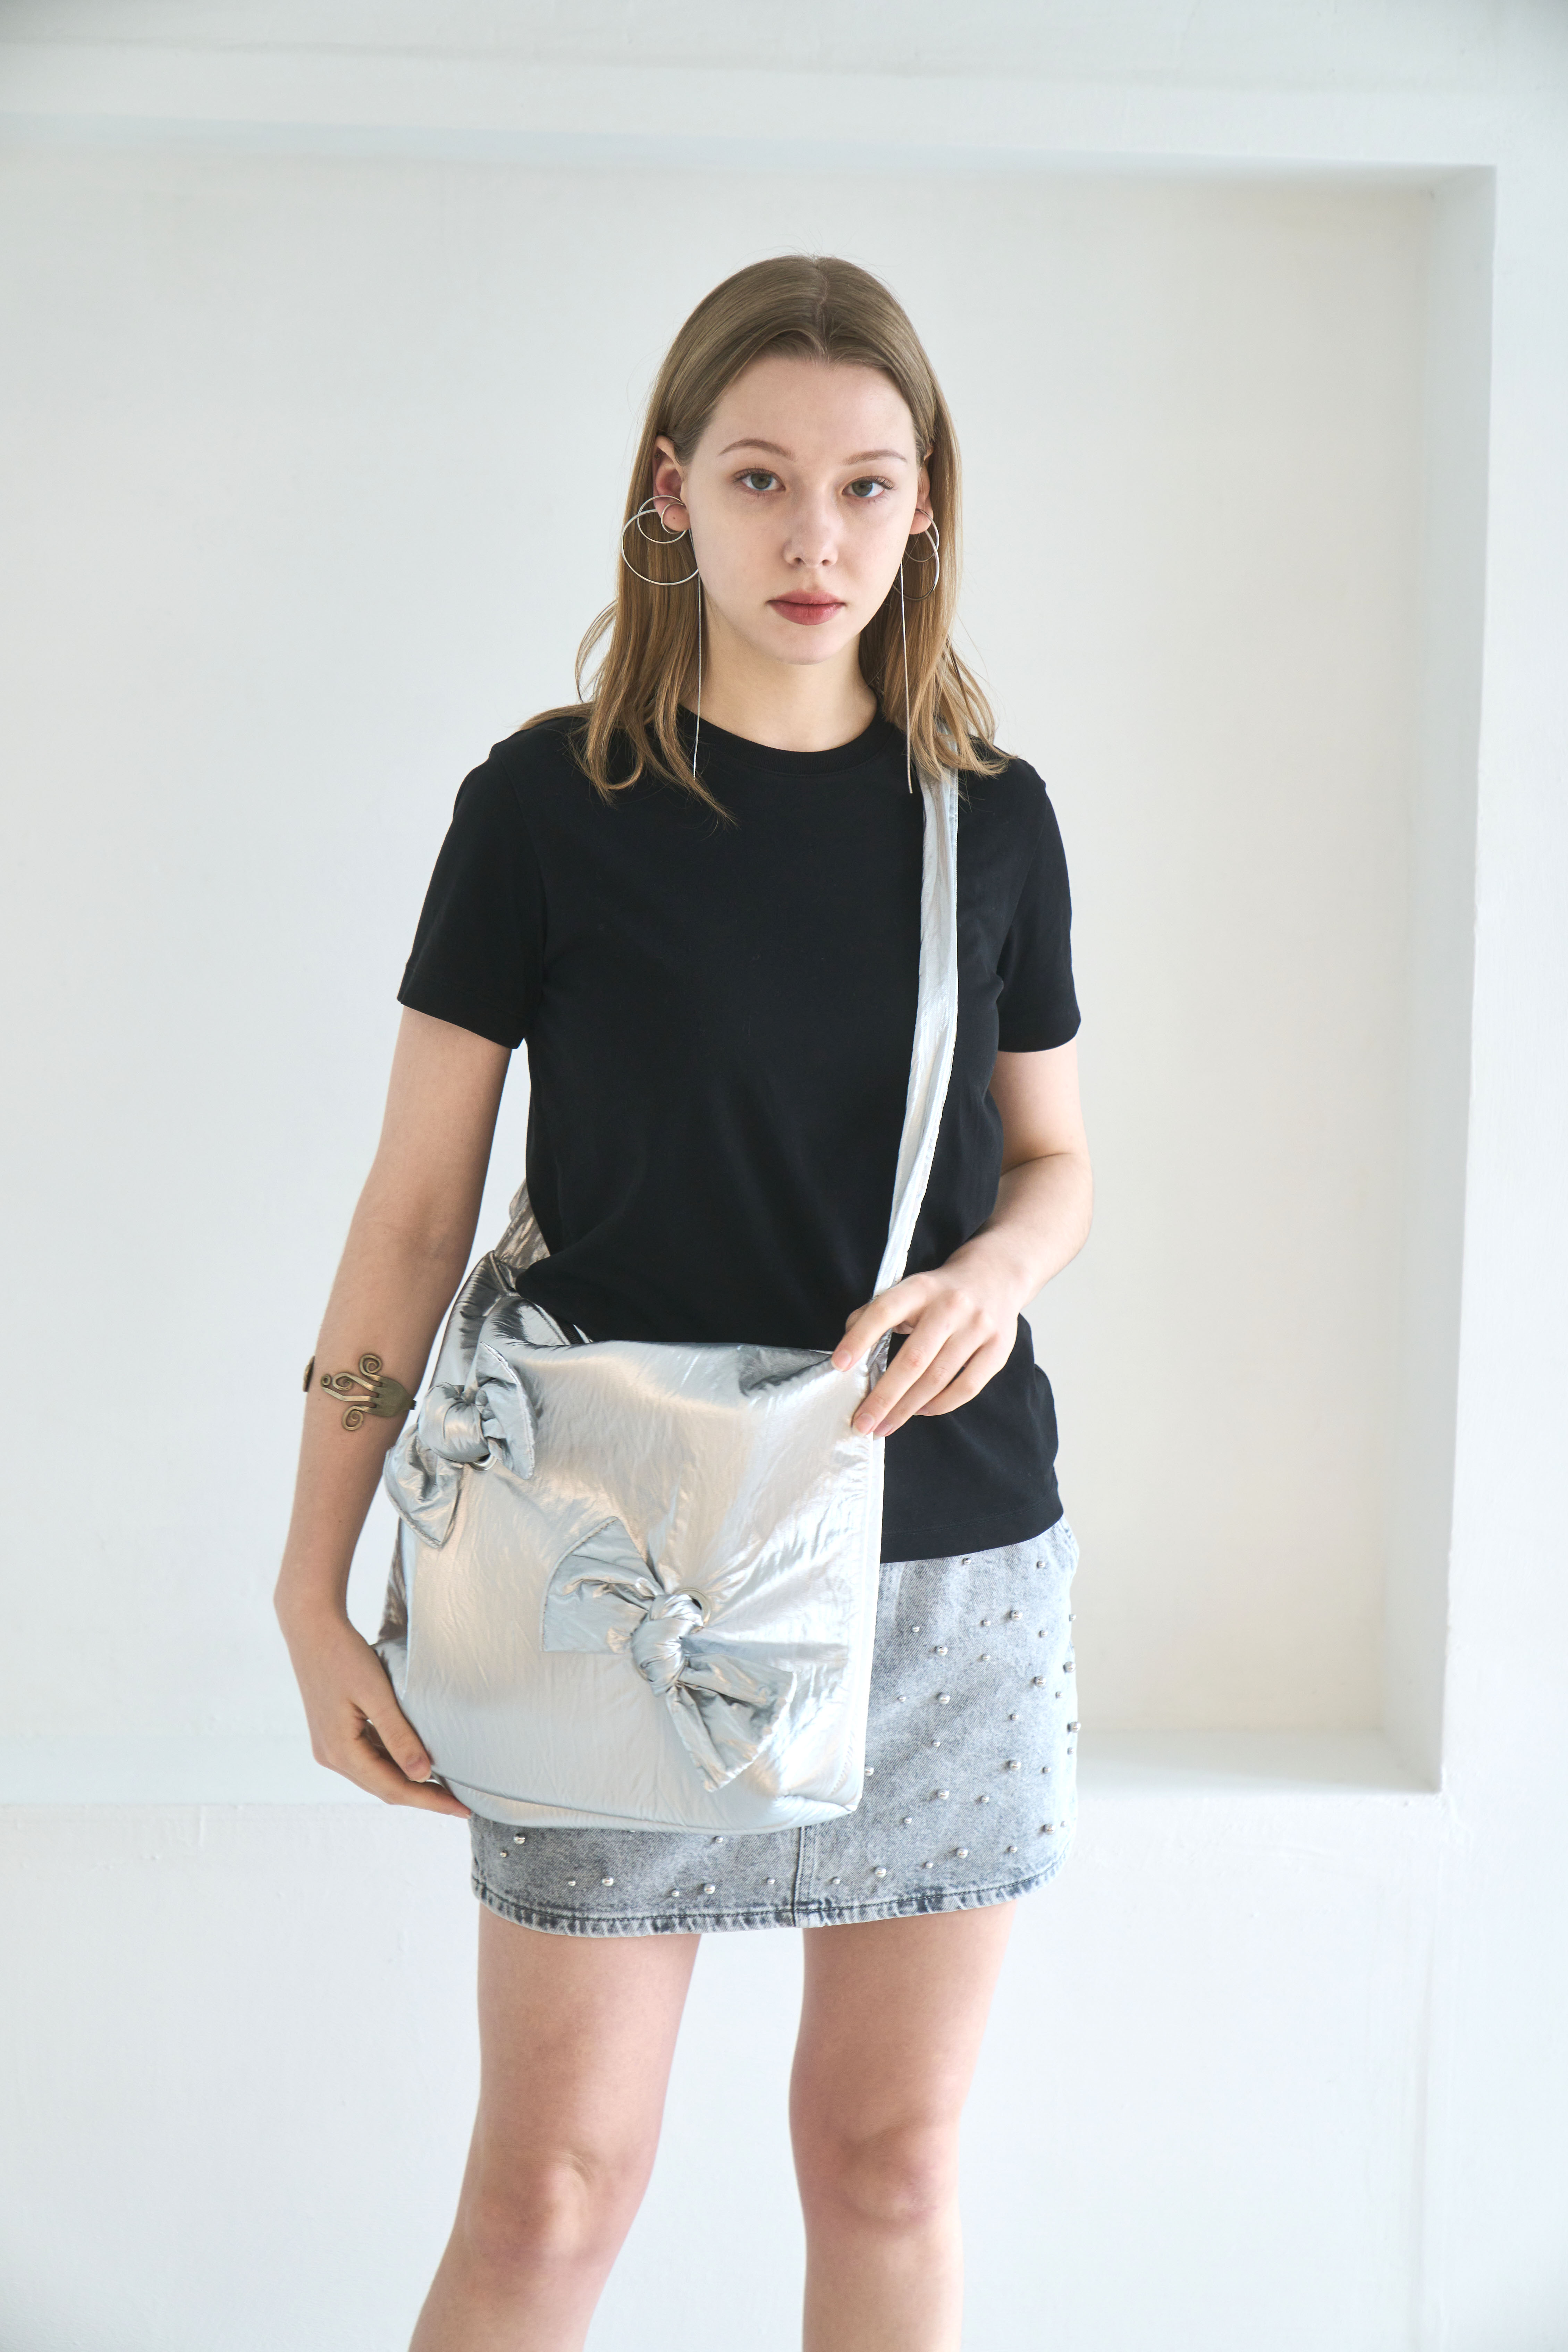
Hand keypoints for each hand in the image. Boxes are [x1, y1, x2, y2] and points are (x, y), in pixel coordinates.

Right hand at [277, 1606, 470, 1816]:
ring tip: (445, 1787)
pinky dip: (395, 1764)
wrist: (312, 1629)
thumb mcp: (376, 1694)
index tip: (461, 1809)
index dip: (429, 1801)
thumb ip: (398, 1735)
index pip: (393, 1788)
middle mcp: (331, 1756)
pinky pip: (369, 1758)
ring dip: (409, 1782)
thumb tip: (421, 1774)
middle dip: (423, 1796)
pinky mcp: (335, 1733)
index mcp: (340, 1751)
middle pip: (384, 1787)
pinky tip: (417, 1761)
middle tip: (460, 1804)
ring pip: (377, 1775)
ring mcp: (331, 1746)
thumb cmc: (344, 1656)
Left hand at [830, 1248, 1023, 1438]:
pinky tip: (921, 1411)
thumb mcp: (908, 1290)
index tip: (839, 1365)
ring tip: (886, 1424)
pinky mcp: (998, 1347)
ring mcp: (978, 1327)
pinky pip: (967, 1387)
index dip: (859, 1338)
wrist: (995, 1275)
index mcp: (920, 1288)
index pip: (884, 1312)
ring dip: (907, 1408)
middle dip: (883, 1397)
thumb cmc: (940, 1292)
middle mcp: (951, 1306)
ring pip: (937, 1379)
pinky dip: (941, 1405)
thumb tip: (849, 1350)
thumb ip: (876, 1314)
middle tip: (862, 1423)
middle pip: (912, 1360)